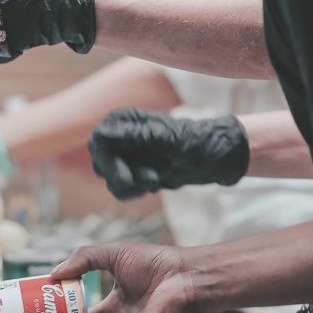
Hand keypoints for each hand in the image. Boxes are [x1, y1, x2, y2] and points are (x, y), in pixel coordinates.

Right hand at [89, 109, 249, 199]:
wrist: (213, 159)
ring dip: (133, 186)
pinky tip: (154, 184)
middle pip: (100, 164)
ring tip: (156, 180)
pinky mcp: (133, 173)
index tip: (125, 179)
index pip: (99, 141)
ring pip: (111, 181)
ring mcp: (126, 156)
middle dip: (121, 177)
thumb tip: (103, 136)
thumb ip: (135, 136)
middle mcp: (121, 137)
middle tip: (149, 180)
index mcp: (125, 120)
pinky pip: (122, 190)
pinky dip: (136, 192)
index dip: (108, 162)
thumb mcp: (166, 138)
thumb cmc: (194, 142)